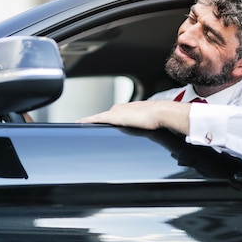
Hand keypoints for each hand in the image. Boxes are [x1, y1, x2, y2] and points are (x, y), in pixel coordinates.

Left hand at [76, 100, 190, 133]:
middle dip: (96, 120)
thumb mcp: (151, 122)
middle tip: (86, 125)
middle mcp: (121, 109)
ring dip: (89, 121)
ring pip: (98, 117)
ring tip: (80, 124)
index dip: (106, 118)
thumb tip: (153, 132)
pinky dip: (87, 120)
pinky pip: (96, 119)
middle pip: (104, 115)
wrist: (161, 113)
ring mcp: (117, 112)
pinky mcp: (114, 117)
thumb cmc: (160, 118)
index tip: (99, 122)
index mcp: (129, 109)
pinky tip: (80, 123)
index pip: (113, 113)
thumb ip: (148, 126)